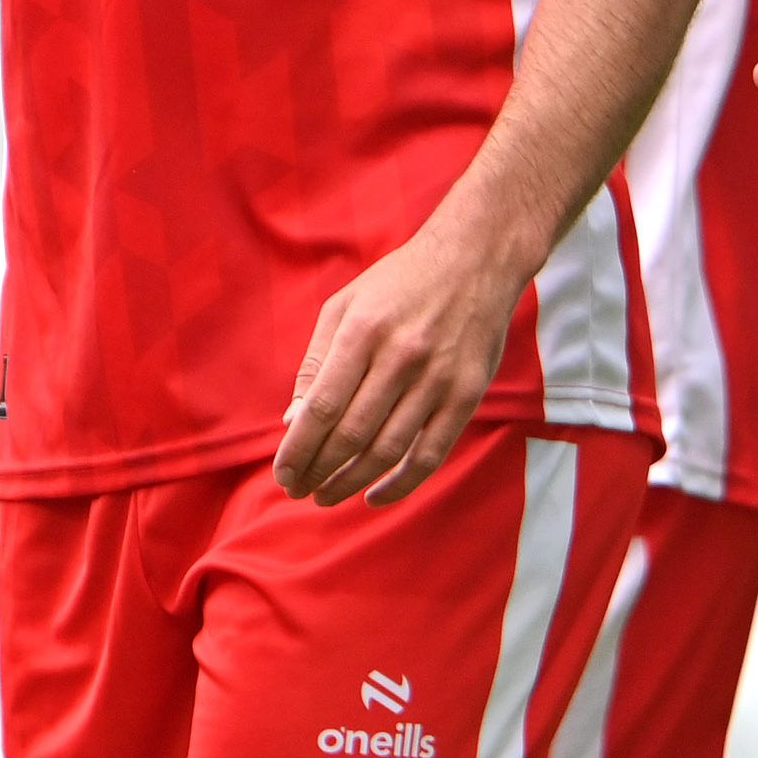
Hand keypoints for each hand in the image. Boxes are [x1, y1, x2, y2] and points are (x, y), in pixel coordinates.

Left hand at [272, 213, 522, 506]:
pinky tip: (375, 498)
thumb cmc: (398, 283)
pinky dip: (401, 484)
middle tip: (299, 491)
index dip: (299, 448)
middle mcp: (399, 357)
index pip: (322, 407)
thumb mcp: (345, 305)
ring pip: (387, 450)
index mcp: (362, 332)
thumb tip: (294, 420)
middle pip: (351, 434)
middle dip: (318, 471)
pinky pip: (431, 454)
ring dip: (352, 482)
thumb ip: (316, 361)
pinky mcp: (466, 394)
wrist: (474, 260)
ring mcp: (437, 378)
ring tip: (327, 495)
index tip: (284, 473)